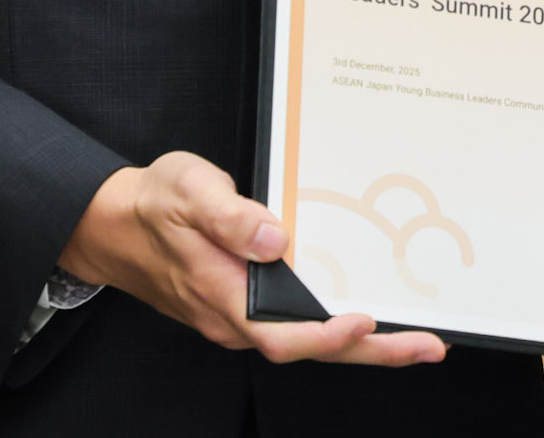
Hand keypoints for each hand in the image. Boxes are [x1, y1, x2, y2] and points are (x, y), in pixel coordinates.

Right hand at [58, 153, 444, 365]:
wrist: (114, 225)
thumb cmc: (154, 204)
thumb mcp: (188, 191)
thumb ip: (229, 215)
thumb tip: (273, 239)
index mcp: (222, 295)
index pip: (282, 333)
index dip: (327, 336)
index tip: (367, 320)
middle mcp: (234, 318)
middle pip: (309, 348)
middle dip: (373, 352)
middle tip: (429, 346)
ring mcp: (239, 317)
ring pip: (307, 341)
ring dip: (362, 344)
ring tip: (416, 338)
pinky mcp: (245, 306)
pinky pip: (296, 326)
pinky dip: (335, 327)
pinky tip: (365, 314)